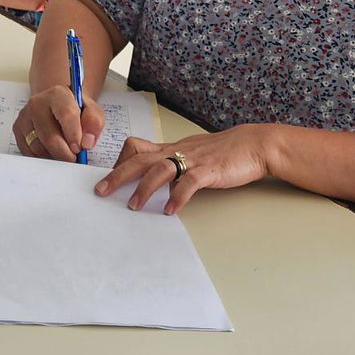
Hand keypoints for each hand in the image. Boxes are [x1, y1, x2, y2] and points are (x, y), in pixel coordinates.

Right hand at [13, 85, 104, 161]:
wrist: (56, 105)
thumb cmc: (75, 110)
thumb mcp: (92, 111)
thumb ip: (94, 123)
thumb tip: (87, 142)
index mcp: (58, 94)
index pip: (66, 115)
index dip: (73, 135)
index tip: (79, 149)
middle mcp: (37, 103)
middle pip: (49, 137)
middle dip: (64, 153)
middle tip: (74, 158)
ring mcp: (25, 116)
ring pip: (38, 147)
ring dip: (53, 157)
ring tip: (64, 153)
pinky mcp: (17, 129)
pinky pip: (28, 152)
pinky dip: (42, 157)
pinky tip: (51, 152)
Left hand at [95, 127, 273, 213]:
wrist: (253, 144)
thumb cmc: (222, 151)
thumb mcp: (190, 152)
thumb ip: (171, 162)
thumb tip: (151, 178)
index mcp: (170, 148)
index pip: (136, 148)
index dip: (119, 161)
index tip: (106, 178)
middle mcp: (177, 151)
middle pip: (139, 158)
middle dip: (118, 175)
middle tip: (101, 191)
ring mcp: (192, 160)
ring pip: (160, 168)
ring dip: (144, 188)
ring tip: (133, 206)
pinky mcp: (209, 170)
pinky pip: (189, 182)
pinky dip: (178, 196)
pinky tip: (171, 210)